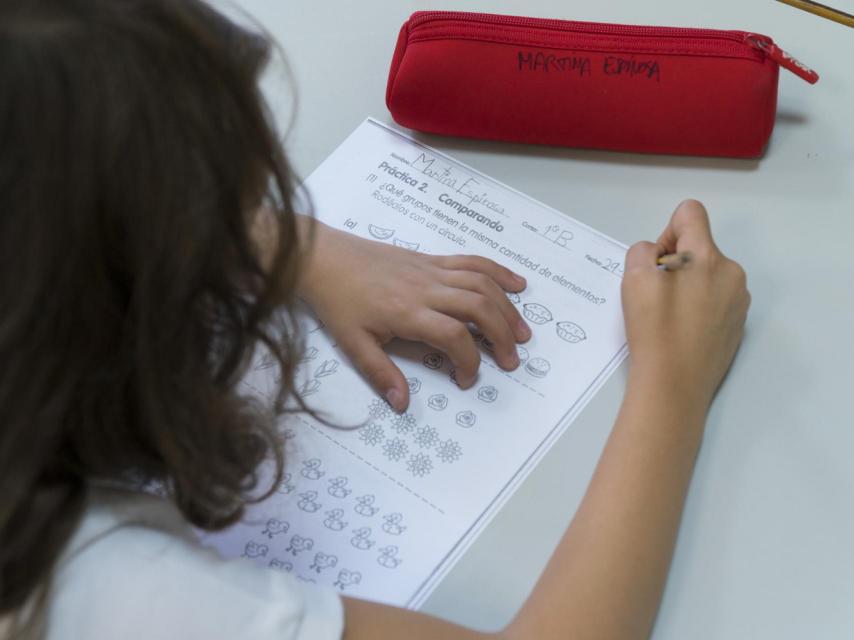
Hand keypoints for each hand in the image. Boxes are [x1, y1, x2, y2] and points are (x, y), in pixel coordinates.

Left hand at [297, 221, 530, 411]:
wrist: (323, 257)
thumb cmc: (337, 302)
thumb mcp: (353, 344)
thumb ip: (381, 373)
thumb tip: (403, 403)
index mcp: (407, 313)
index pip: (454, 336)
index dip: (468, 361)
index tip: (465, 379)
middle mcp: (426, 288)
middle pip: (479, 307)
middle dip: (501, 335)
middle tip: (511, 360)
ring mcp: (432, 270)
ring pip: (482, 284)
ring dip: (507, 307)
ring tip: (522, 331)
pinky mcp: (432, 259)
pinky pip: (472, 261)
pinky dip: (498, 272)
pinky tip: (516, 284)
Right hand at [621, 200, 749, 408]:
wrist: (674, 385)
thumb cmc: (653, 331)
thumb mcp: (634, 281)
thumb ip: (642, 252)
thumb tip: (657, 255)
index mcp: (706, 257)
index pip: (690, 213)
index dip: (666, 231)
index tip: (657, 263)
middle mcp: (731, 273)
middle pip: (699, 247)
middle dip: (675, 263)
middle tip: (656, 296)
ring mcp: (739, 300)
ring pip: (708, 274)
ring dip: (688, 285)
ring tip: (669, 317)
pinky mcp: (738, 324)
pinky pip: (716, 299)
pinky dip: (698, 306)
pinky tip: (683, 331)